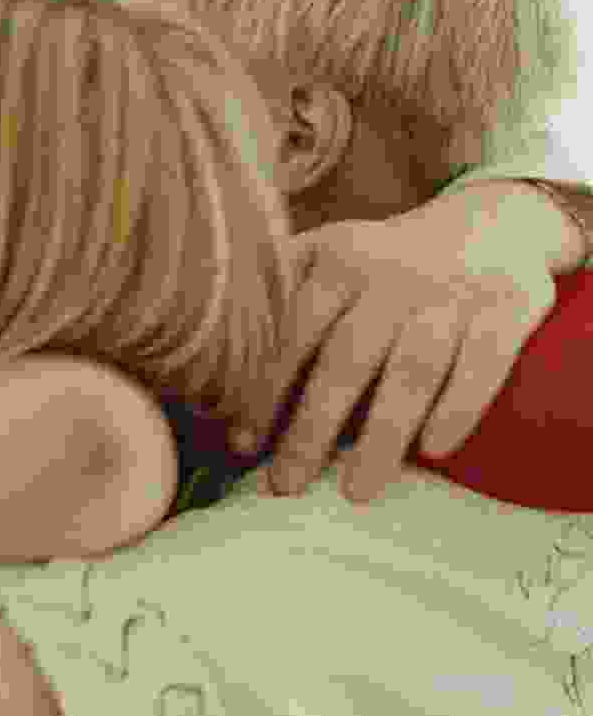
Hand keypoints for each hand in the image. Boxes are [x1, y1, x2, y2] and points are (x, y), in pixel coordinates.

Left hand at [234, 204, 553, 502]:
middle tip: (286, 486)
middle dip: (311, 429)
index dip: (264, 393)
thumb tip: (206, 374)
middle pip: (345, 361)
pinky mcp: (510, 306)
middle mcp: (393, 276)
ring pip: (413, 371)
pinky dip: (459, 407)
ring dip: (382, 436)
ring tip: (356, 492)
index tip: (243, 447)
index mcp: (337, 263)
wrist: (490, 223)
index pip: (292, 335)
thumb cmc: (383, 263)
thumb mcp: (324, 256)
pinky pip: (484, 363)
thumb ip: (274, 299)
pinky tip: (434, 451)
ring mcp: (452, 293)